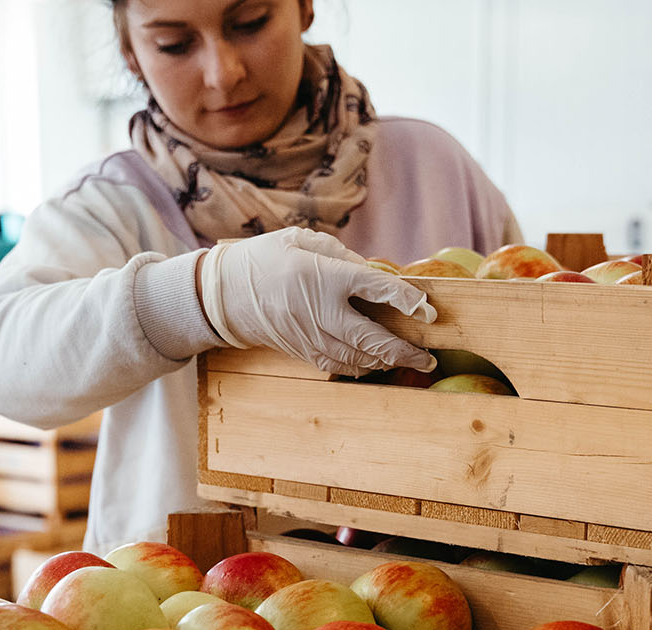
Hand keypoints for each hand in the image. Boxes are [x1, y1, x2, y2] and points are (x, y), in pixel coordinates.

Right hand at [198, 227, 436, 376]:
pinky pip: (339, 366)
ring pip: (358, 359)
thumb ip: (341, 254)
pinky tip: (376, 364)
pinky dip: (362, 368)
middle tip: (428, 355)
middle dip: (404, 350)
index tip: (428, 309)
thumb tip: (374, 274)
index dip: (405, 300)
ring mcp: (310, 336)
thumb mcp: (301, 240)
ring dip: (386, 363)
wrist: (224, 294)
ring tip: (409, 360)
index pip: (374, 289)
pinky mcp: (303, 352)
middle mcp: (320, 311)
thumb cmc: (265, 260)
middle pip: (371, 338)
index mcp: (323, 276)